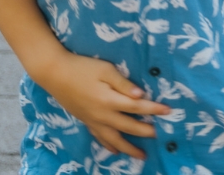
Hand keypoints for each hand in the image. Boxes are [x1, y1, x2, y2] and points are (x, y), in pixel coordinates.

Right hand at [35, 51, 171, 159]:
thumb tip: (140, 95)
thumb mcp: (105, 69)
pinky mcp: (85, 121)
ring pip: (114, 139)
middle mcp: (102, 115)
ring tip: (142, 155)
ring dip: (129, 148)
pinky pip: (100, 138)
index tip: (168, 111)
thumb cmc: (82, 67)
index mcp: (109, 100)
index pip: (137, 106)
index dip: (154, 109)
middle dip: (145, 131)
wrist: (55, 74)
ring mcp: (93, 120)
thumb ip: (123, 83)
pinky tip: (116, 150)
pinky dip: (109, 145)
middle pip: (128, 126)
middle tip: (160, 135)